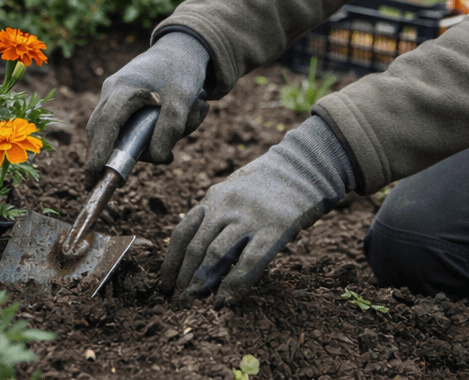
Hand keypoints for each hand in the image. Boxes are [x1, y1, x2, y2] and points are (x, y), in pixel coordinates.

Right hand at [85, 32, 209, 183]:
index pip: (106, 125)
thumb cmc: (181, 71)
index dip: (99, 151)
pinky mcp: (123, 100)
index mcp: (124, 88)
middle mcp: (112, 91)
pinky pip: (129, 124)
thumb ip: (170, 128)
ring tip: (191, 119)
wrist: (182, 48)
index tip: (93, 175)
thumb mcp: (183, 99)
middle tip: (130, 175)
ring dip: (149, 139)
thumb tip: (156, 158)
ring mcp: (114, 95)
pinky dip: (152, 131)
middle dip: (119, 153)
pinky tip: (184, 122)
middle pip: (103, 131)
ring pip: (120, 130)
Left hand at [160, 116, 353, 305]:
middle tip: (177, 298)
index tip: (164, 281)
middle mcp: (226, 207)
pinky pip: (248, 263)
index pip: (182, 232)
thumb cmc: (268, 184)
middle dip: (183, 276)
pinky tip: (226, 300)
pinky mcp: (273, 230)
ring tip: (197, 300)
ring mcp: (249, 218)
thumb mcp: (234, 192)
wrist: (304, 168)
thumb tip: (200, 256)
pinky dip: (234, 285)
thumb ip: (217, 216)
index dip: (170, 261)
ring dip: (203, 281)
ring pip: (216, 254)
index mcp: (213, 198)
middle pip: (195, 246)